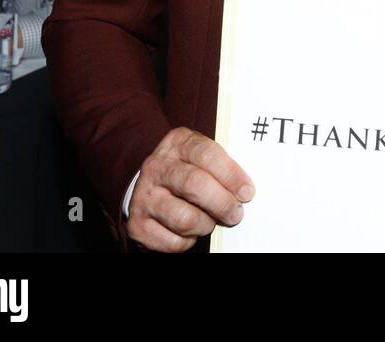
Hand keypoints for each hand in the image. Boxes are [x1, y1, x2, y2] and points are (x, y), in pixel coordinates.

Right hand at [127, 127, 254, 251]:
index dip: (231, 175)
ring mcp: (144, 196)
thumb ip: (223, 166)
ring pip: (185, 218)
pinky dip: (188, 241)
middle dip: (222, 203)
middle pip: (195, 185)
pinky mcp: (137, 224)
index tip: (247, 192)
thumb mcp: (203, 155)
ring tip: (211, 221)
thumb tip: (246, 190)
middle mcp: (156, 167)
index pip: (207, 155)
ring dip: (206, 224)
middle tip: (236, 214)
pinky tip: (190, 231)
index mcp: (177, 143)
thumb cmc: (188, 170)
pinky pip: (173, 241)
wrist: (149, 186)